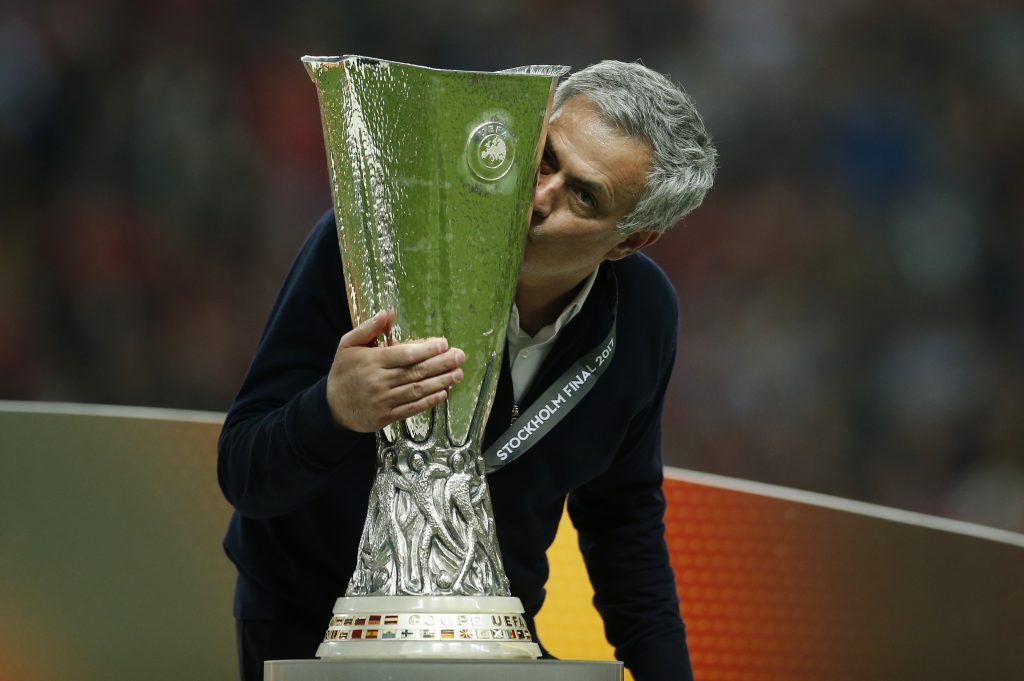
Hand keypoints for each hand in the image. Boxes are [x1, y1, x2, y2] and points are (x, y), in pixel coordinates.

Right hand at [326, 309, 465, 432]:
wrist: (331, 407)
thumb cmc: (343, 372)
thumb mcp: (348, 344)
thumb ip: (369, 328)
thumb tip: (389, 313)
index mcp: (372, 361)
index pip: (404, 354)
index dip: (426, 349)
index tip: (444, 344)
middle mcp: (379, 381)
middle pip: (415, 372)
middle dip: (441, 364)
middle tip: (460, 356)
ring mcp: (384, 400)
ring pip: (417, 390)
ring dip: (440, 382)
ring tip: (458, 374)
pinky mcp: (387, 416)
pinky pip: (412, 408)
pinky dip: (429, 401)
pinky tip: (443, 393)